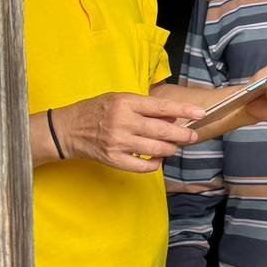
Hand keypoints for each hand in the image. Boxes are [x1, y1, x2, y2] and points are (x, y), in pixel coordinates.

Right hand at [53, 92, 198, 172]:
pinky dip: (154, 164)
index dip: (183, 110)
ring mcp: (119, 142)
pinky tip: (156, 160)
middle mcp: (123, 122)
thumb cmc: (96, 111)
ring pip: (156, 149)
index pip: (161, 107)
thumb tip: (172, 114)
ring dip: (169, 149)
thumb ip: (145, 107)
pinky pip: (142, 166)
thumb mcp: (119, 100)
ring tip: (172, 146)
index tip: (200, 113)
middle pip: (162, 130)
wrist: (66, 129)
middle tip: (192, 136)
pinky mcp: (114, 159)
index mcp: (125, 103)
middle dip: (182, 134)